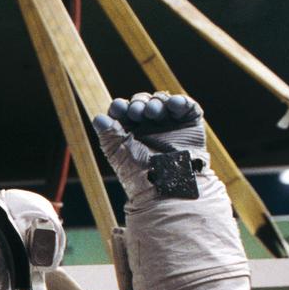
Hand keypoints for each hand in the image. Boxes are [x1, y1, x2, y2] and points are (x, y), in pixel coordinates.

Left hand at [92, 92, 206, 200]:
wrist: (168, 187)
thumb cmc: (140, 174)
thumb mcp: (118, 153)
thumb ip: (108, 134)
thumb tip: (98, 118)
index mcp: (130, 133)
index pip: (123, 111)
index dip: (120, 107)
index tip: (118, 107)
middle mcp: (149, 127)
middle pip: (142, 103)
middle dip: (138, 103)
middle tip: (136, 111)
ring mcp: (170, 125)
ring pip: (162, 102)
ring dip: (156, 102)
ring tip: (153, 111)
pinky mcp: (190, 125)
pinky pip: (186, 107)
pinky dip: (179, 102)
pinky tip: (173, 104)